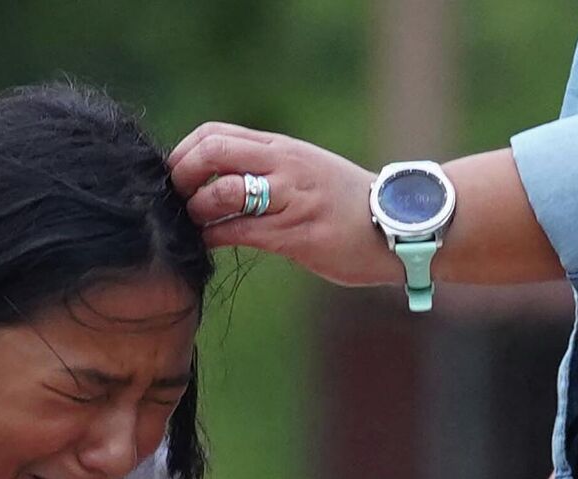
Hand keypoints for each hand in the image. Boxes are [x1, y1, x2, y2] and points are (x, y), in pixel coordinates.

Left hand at [168, 122, 399, 287]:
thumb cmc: (346, 204)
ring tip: (196, 225)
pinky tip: (208, 245)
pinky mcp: (295, 234)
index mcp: (280, 147)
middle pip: (211, 152)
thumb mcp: (304, 170)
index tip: (177, 178)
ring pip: (222, 192)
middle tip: (178, 201)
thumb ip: (265, 168)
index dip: (184, 153)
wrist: (399, 226)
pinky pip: (238, 232)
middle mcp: (283, 165)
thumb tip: (216, 178)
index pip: (214, 133)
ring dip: (196, 212)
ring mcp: (290, 198)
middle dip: (182, 177)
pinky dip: (212, 238)